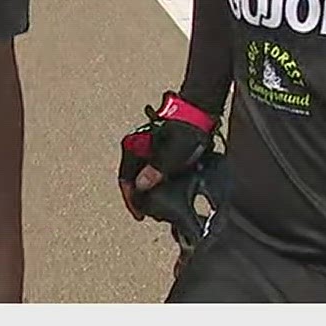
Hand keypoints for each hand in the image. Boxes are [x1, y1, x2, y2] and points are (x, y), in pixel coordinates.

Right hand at [117, 91, 216, 218]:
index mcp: (134, 146)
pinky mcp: (159, 148)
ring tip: (159, 204)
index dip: (131, 199)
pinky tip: (167, 190)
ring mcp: (147, 148)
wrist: (199, 111)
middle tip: (150, 212)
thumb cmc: (185, 128)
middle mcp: (137, 147)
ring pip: (143, 175)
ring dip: (149, 190)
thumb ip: (155, 170)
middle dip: (141, 197)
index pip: (125, 179)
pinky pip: (153, 170)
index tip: (139, 214)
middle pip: (133, 179)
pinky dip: (158, 182)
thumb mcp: (171, 154)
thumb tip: (141, 186)